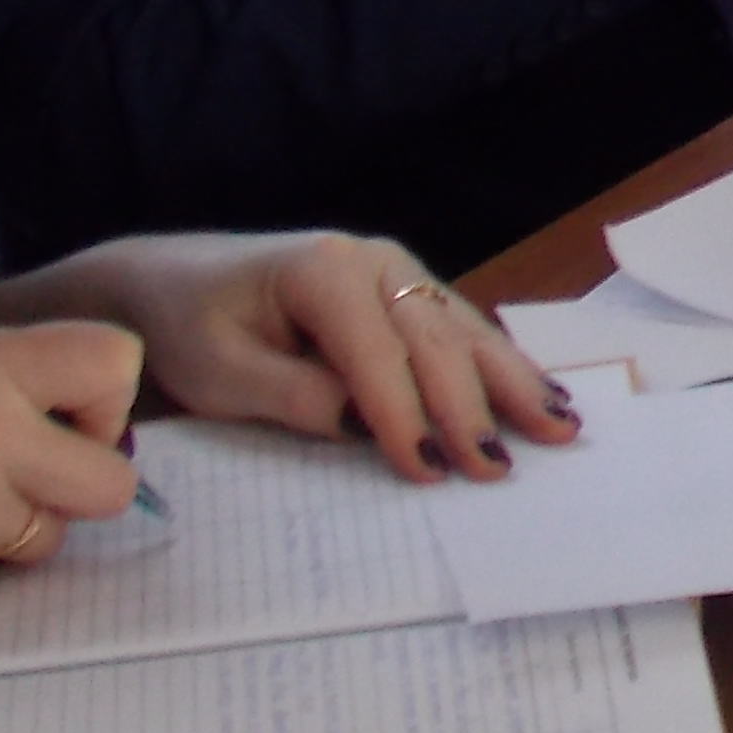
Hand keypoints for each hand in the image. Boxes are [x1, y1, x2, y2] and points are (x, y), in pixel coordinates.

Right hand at [0, 325, 142, 647]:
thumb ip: (8, 385)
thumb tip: (95, 421)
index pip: (115, 360)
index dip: (105, 404)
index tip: (66, 425)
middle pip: (114, 476)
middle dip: (77, 491)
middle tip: (17, 488)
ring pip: (58, 532)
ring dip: (15, 532)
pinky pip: (0, 570)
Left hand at [1, 232, 577, 482]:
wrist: (172, 282)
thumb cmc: (189, 328)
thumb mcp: (218, 372)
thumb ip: (292, 395)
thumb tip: (363, 424)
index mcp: (324, 272)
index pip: (377, 356)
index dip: (405, 416)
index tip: (429, 471)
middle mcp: (376, 261)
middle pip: (436, 341)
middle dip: (471, 407)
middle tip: (500, 468)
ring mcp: (398, 270)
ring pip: (464, 331)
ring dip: (512, 382)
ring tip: (559, 424)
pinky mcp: (407, 289)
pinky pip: (461, 329)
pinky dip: (501, 365)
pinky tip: (540, 391)